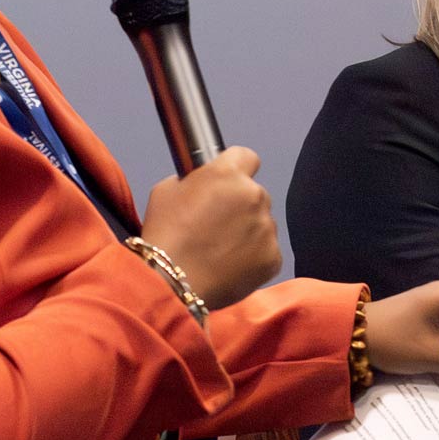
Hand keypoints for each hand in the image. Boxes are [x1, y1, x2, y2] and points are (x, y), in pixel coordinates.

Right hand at [140, 148, 281, 308]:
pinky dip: (253, 257)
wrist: (172, 282)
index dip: (237, 168)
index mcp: (228, 174)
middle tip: (216, 224)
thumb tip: (203, 183)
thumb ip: (194, 181)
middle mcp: (254, 196)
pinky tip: (229, 265)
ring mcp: (267, 227)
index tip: (227, 182)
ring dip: (248, 231)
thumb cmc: (164, 235)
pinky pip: (267, 251)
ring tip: (220, 250)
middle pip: (255, 193)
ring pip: (262, 223)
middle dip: (240, 205)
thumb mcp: (166, 191)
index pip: (247, 157)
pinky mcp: (273, 257)